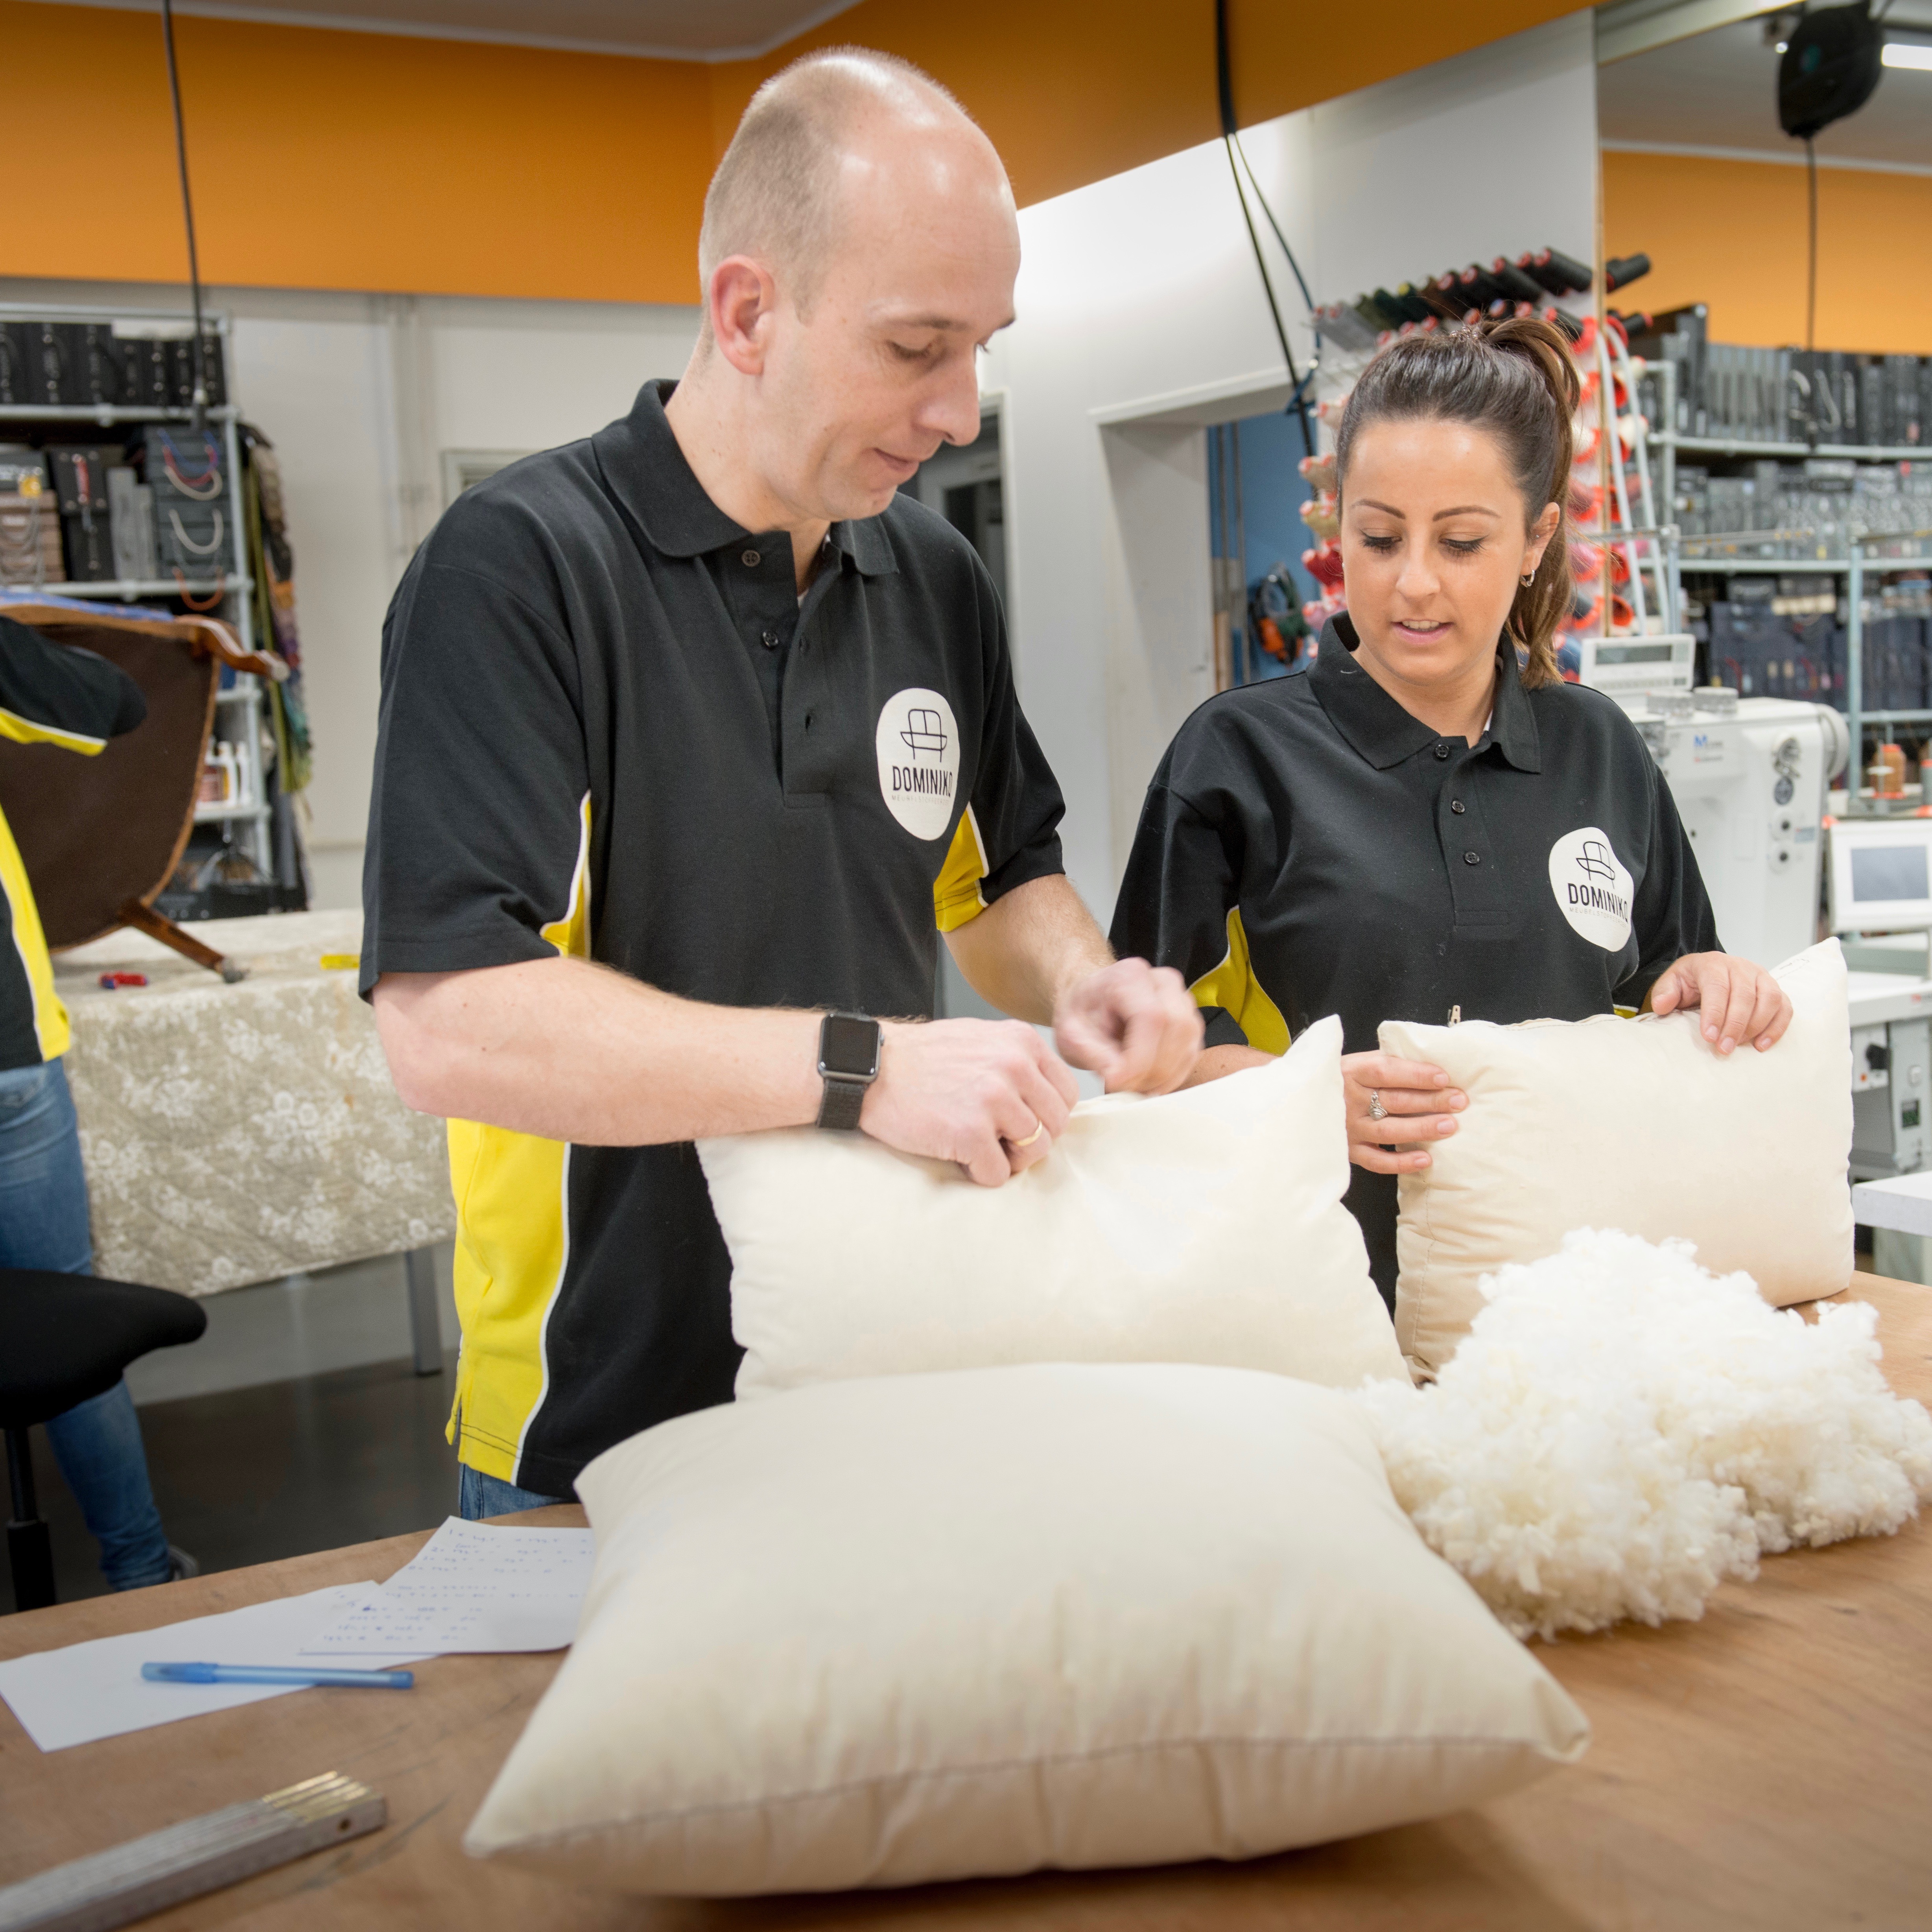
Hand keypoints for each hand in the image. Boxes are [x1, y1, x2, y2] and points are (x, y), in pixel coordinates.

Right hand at [861, 1018, 1079, 1187]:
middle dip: (1033, 1140)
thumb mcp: (980, 1039)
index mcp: (1022, 1041)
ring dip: (1011, 1159)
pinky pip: (999, 1173)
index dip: (1047, 1115)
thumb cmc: (922, 1059)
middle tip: (1001, 1141)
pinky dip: (983, 1174)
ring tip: (982, 1149)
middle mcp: (1014, 1066)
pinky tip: (961, 1158)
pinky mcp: (970, 1133)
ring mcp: (993, 1100)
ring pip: (1036, 1150)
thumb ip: (1018, 1060)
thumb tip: (1047, 1095)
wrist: (870, 1069)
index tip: (1022, 1121)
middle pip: (1056, 1124)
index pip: (1066, 1092)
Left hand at [1053, 958, 1203, 1093]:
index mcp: (1129, 977)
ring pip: (1189, 1045)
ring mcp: (1182, 1001)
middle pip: (1177, 1029)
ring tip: (1133, 1087)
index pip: (1151, 1017)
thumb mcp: (1070, 1033)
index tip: (1117, 1082)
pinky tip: (1148, 1082)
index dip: (1139, 1058)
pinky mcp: (1190, 1022)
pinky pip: (1192, 1054)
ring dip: (1163, 1076)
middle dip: (1152, 1070)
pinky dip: (1172, 1076)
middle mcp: (1163, 982)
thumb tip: (1120, 1080)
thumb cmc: (1083, 1013)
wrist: (1092, 1002)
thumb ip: (1092, 1054)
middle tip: (1124, 1088)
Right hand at [1340, 1050, 1464, 1175]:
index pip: (1386, 1071)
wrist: (1302, 1102)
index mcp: (1350, 1072)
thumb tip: (1428, 1061)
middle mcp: (1348, 1100)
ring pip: (1388, 1130)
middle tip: (1459, 1101)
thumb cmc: (1340, 1079)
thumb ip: (1385, 1062)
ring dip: (1421, 1129)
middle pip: (1394, 1100)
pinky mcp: (1348, 1150)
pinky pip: (1376, 1161)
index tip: (1443, 1077)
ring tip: (1449, 1126)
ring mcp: (1347, 1128)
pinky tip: (1425, 1159)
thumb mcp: (1356, 1062)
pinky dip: (1401, 1162)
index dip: (1416, 1075)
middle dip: (1430, 1101)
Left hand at [1647, 952, 1791, 1054]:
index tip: (1709, 1036)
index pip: (1717, 986)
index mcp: (1713, 963)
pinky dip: (1777, 1027)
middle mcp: (1741, 966)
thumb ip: (1664, 992)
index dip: (1714, 1012)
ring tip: (1739, 1046)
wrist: (1709, 972)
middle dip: (1735, 1025)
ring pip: (1769, 999)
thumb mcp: (1672, 983)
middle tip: (1724, 1048)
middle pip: (1745, 995)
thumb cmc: (1691, 981)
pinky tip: (1762, 1045)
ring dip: (1756, 1026)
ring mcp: (1762, 977)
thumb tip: (1662, 1005)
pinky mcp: (1775, 989)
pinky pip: (1785, 1008)